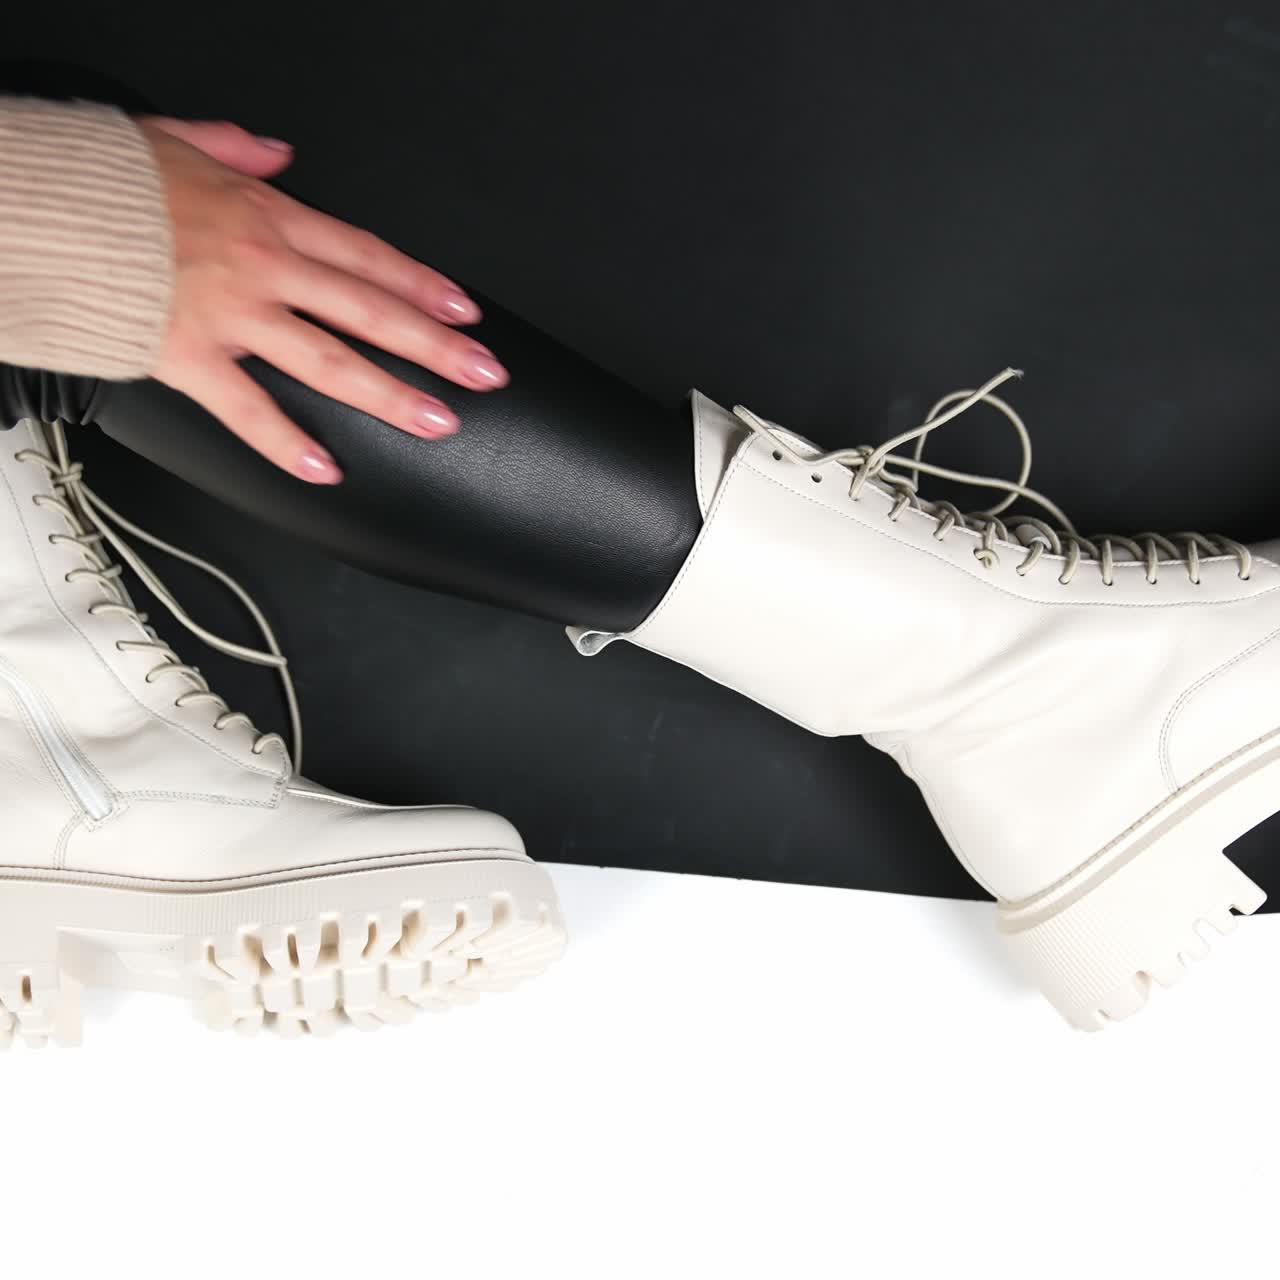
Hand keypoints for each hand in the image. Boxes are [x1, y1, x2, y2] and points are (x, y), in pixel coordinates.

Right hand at [137, 117, 508, 482]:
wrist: (33, 203)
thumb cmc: (102, 179)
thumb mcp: (176, 139)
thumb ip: (236, 150)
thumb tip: (278, 154)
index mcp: (266, 218)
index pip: (367, 257)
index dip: (423, 287)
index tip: (466, 314)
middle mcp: (262, 267)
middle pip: (370, 311)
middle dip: (436, 346)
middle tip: (484, 375)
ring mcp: (230, 315)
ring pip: (330, 361)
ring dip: (391, 395)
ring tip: (438, 423)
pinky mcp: (186, 357)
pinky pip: (247, 409)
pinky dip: (285, 443)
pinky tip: (324, 468)